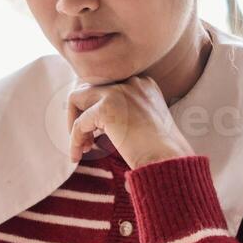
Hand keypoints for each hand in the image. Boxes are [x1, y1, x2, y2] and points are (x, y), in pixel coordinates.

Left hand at [66, 74, 195, 166]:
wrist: (169, 161)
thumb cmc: (160, 151)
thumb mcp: (143, 123)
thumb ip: (122, 113)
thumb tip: (94, 118)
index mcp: (142, 83)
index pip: (105, 85)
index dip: (94, 109)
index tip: (98, 133)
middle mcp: (131, 81)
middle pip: (89, 88)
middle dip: (81, 114)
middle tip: (88, 142)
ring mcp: (119, 91)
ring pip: (76, 98)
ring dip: (74, 124)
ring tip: (84, 148)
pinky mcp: (107, 107)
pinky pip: (79, 123)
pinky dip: (75, 140)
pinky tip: (78, 155)